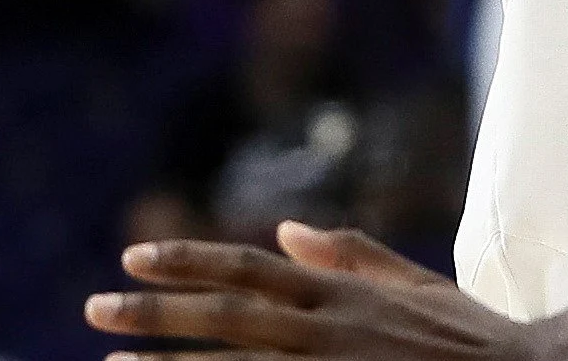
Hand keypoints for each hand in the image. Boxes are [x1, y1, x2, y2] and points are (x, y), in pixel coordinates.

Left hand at [88, 223, 538, 360]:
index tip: (134, 255)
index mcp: (342, 295)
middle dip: (155, 312)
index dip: (189, 259)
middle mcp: (329, 331)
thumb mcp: (414, 285)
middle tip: (95, 308)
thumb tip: (288, 227)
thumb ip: (349, 256)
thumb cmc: (472, 339)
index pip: (249, 268)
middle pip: (225, 316)